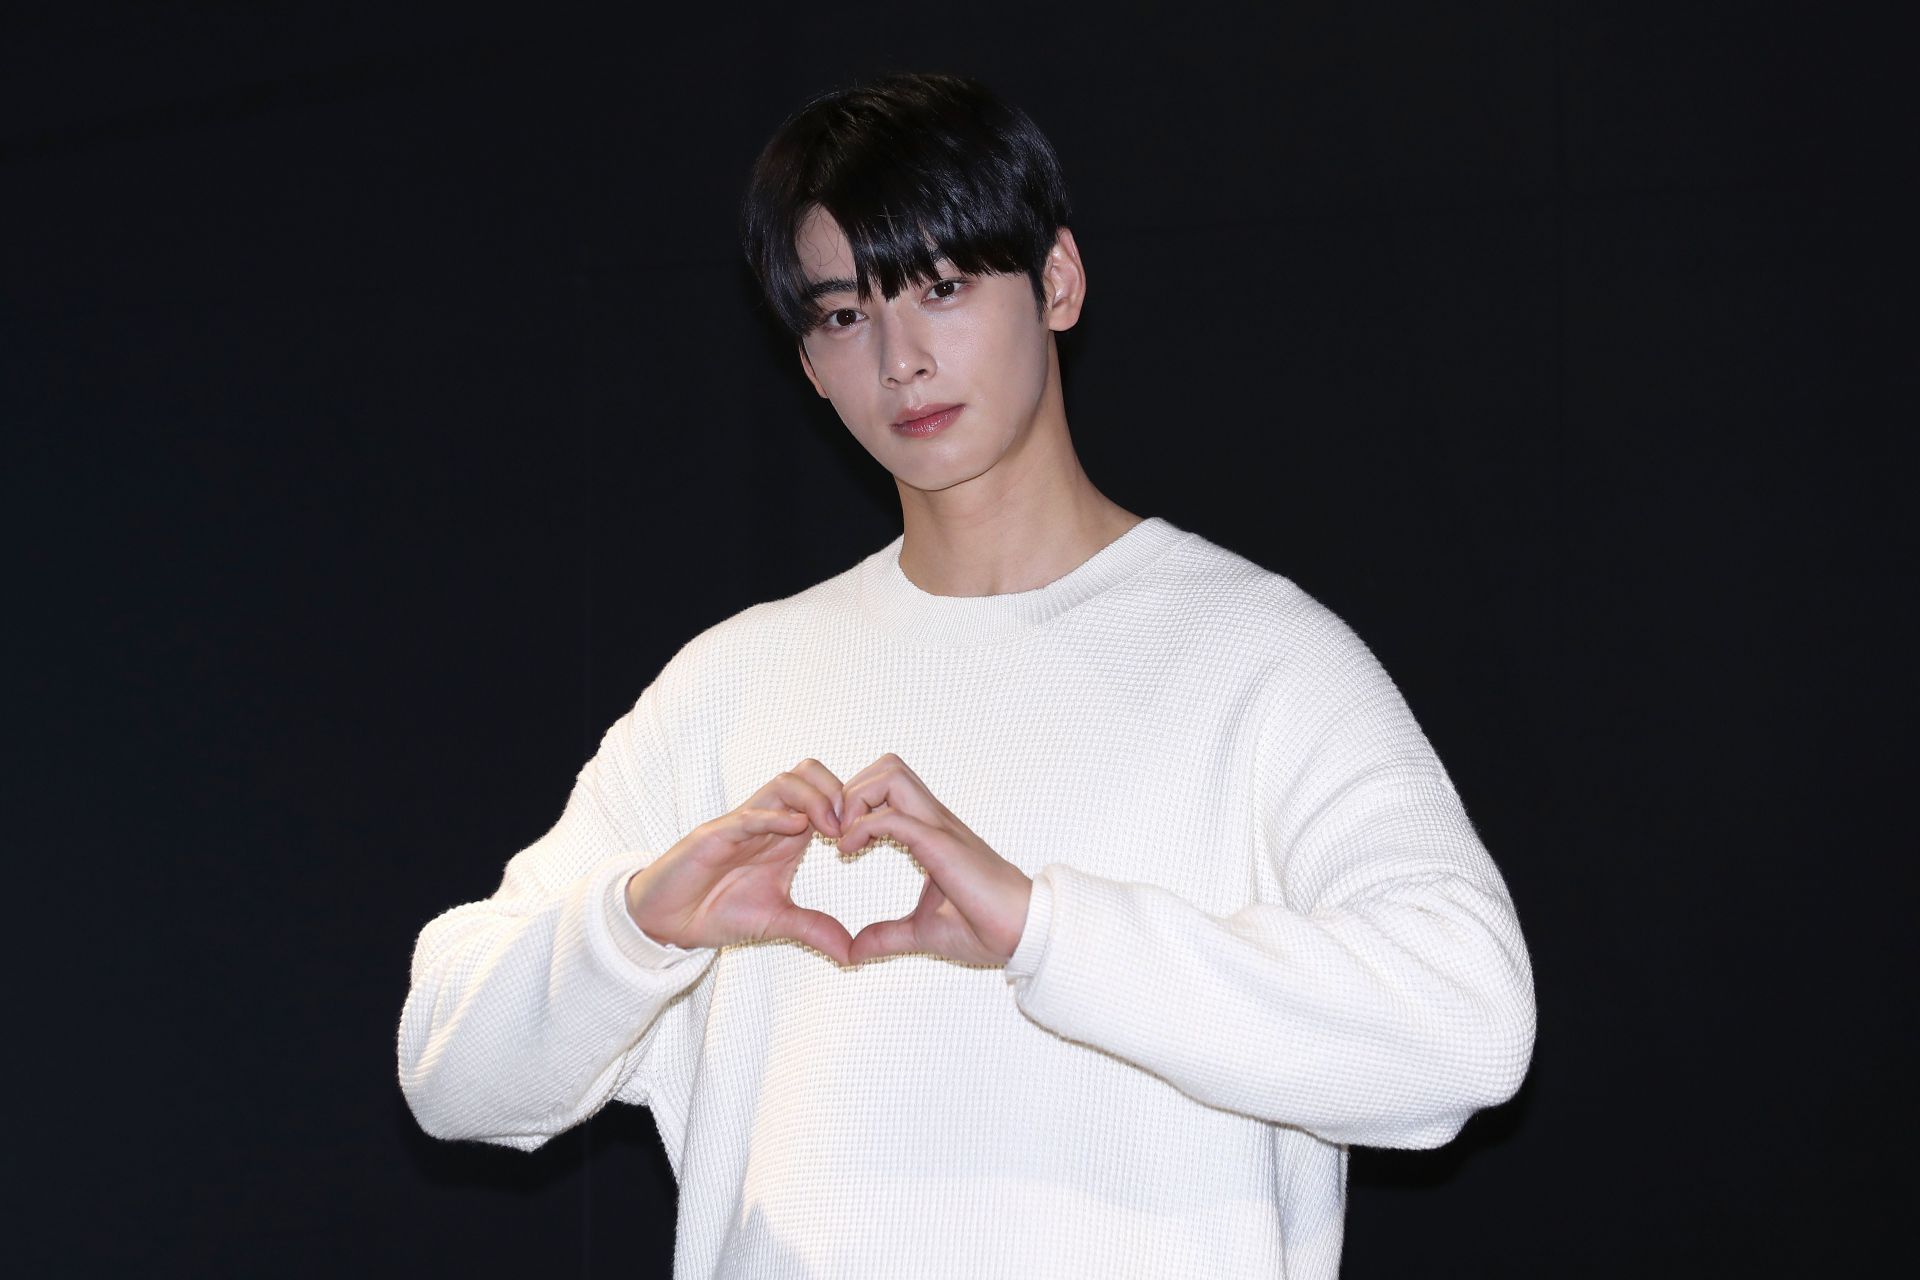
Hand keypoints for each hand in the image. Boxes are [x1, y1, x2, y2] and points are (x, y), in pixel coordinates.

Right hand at [624, 759, 852, 965]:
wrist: (668, 923)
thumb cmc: (717, 911)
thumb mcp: (776, 923)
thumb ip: (814, 930)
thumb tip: (851, 954)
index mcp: (786, 834)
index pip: (824, 794)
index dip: (850, 806)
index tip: (866, 836)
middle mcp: (767, 821)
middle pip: (808, 773)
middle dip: (837, 790)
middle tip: (851, 826)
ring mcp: (742, 824)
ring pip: (783, 783)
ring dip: (814, 798)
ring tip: (831, 829)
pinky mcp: (714, 835)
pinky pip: (748, 815)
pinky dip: (775, 816)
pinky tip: (797, 828)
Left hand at [837, 753, 1033, 967]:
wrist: (1022, 934)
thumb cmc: (983, 928)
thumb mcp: (922, 933)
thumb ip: (886, 936)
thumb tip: (853, 951)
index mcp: (931, 832)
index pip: (889, 785)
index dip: (856, 803)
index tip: (840, 841)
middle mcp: (934, 820)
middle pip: (887, 766)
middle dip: (852, 790)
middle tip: (837, 831)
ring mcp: (939, 828)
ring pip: (891, 775)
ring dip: (857, 799)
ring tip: (844, 837)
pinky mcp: (942, 845)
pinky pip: (894, 817)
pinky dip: (863, 827)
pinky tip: (850, 852)